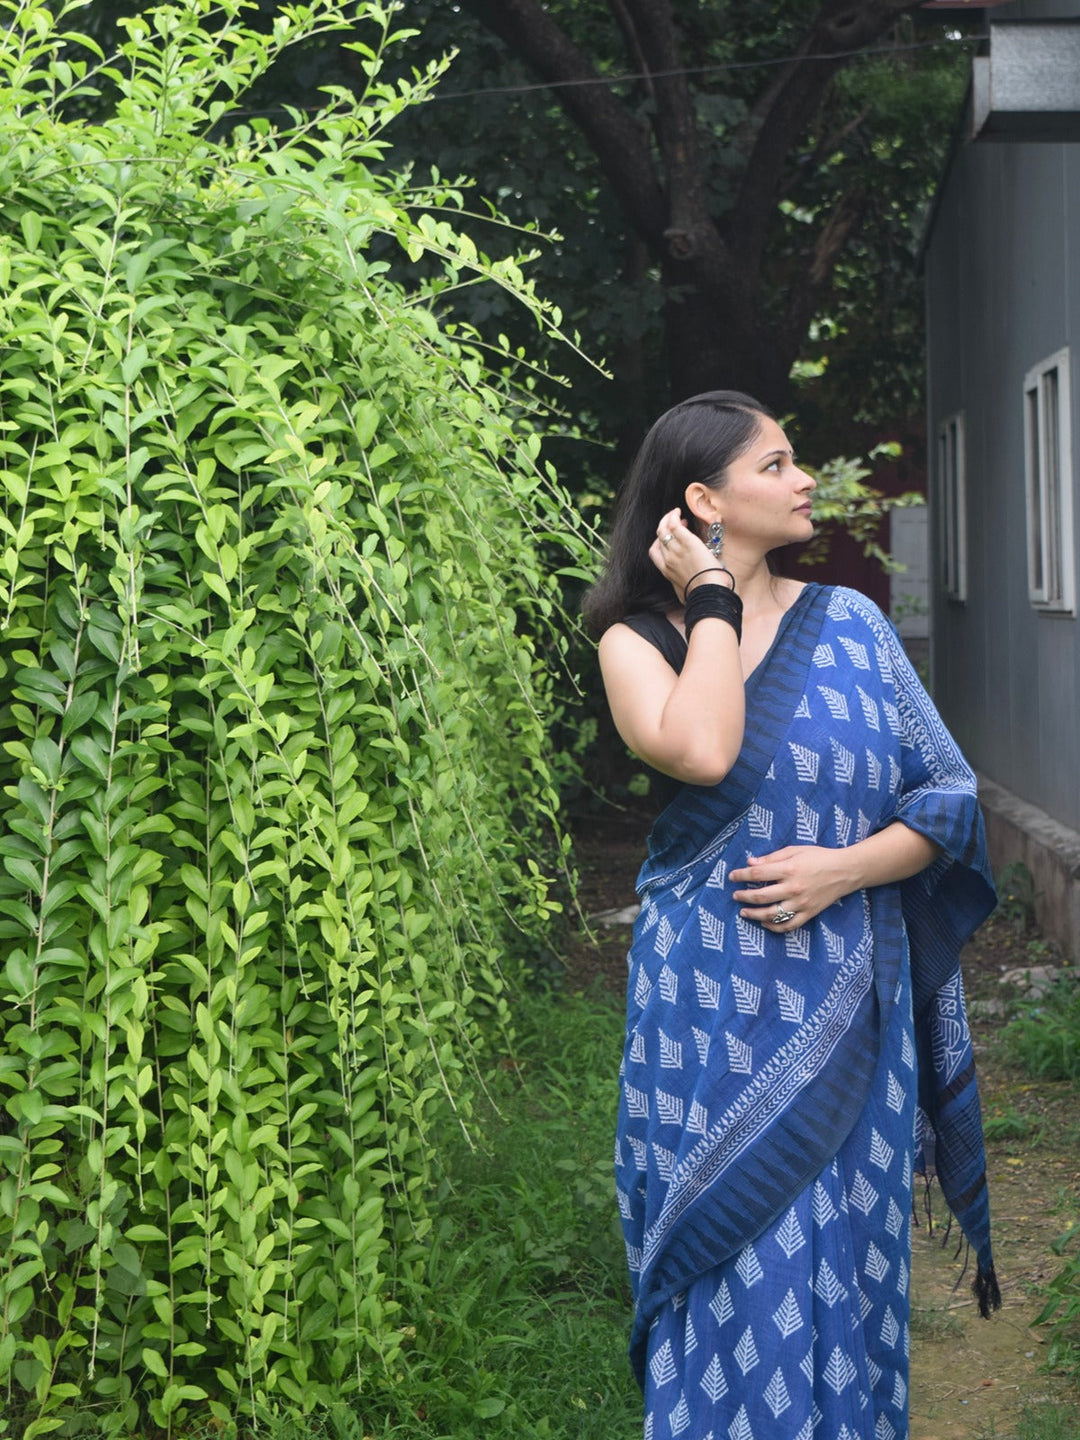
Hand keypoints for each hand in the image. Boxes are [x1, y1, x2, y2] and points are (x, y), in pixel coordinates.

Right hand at [648, 508, 723, 600]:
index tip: (669, 537)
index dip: (659, 541)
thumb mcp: (685, 592)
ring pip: (665, 529)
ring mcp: (676, 550)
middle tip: (674, 522)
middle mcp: (668, 559)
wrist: (708, 593)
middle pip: (659, 537)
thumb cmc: (701, 595)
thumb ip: (682, 585)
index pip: (655, 552)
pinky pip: (675, 525)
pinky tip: (678, 512)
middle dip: (665, 526)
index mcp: (667, 571)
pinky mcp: (688, 543)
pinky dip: (674, 516)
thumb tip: (685, 589)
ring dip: (669, 518)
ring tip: (676, 514)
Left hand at [729, 846, 851, 930]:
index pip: (758, 874)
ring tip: (743, 913)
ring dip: (754, 915)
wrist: (846, 870)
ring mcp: (802, 903)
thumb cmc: (819, 857)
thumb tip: (750, 863)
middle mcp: (794, 888)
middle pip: (761, 895)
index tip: (732, 876)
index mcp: (790, 869)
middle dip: (744, 896)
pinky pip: (789, 925)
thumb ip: (772, 857)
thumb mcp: (795, 850)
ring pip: (772, 914)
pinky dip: (775, 927)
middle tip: (735, 896)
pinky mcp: (809, 913)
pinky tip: (765, 924)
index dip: (741, 875)